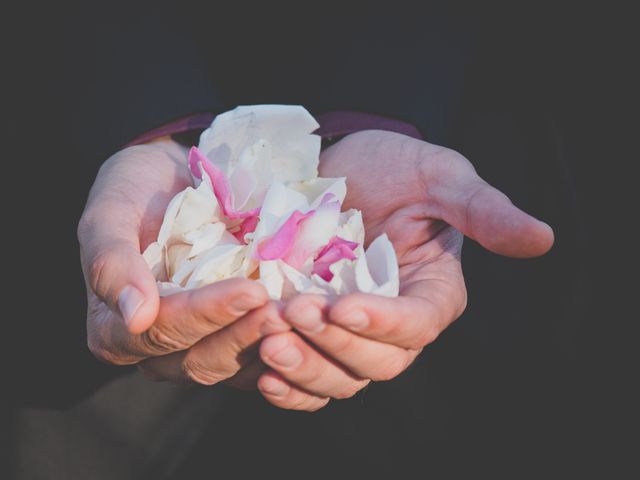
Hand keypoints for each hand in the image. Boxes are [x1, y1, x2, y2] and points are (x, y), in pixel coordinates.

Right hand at [78, 138, 286, 386]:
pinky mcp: (233, 339)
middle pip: (201, 360)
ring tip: (304, 317)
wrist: (174, 180)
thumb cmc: (136, 190)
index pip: (161, 334)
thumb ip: (111, 262)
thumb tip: (136, 318)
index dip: (205, 316)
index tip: (250, 290)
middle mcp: (157, 350)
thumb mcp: (111, 212)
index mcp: (115, 329)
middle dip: (245, 335)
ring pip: (236, 367)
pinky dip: (286, 345)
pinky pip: (260, 358)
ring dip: (271, 345)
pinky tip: (311, 322)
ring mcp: (198, 347)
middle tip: (286, 310)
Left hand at [255, 130, 553, 410]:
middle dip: (336, 344)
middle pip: (378, 363)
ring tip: (269, 340)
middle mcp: (394, 322)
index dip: (386, 323)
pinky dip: (289, 385)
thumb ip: (483, 209)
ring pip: (341, 378)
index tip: (344, 305)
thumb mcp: (440, 177)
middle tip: (293, 312)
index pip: (419, 324)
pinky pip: (308, 377)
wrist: (338, 168)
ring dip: (306, 367)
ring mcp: (351, 331)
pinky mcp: (314, 333)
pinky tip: (262, 376)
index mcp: (432, 291)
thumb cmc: (396, 169)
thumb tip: (544, 239)